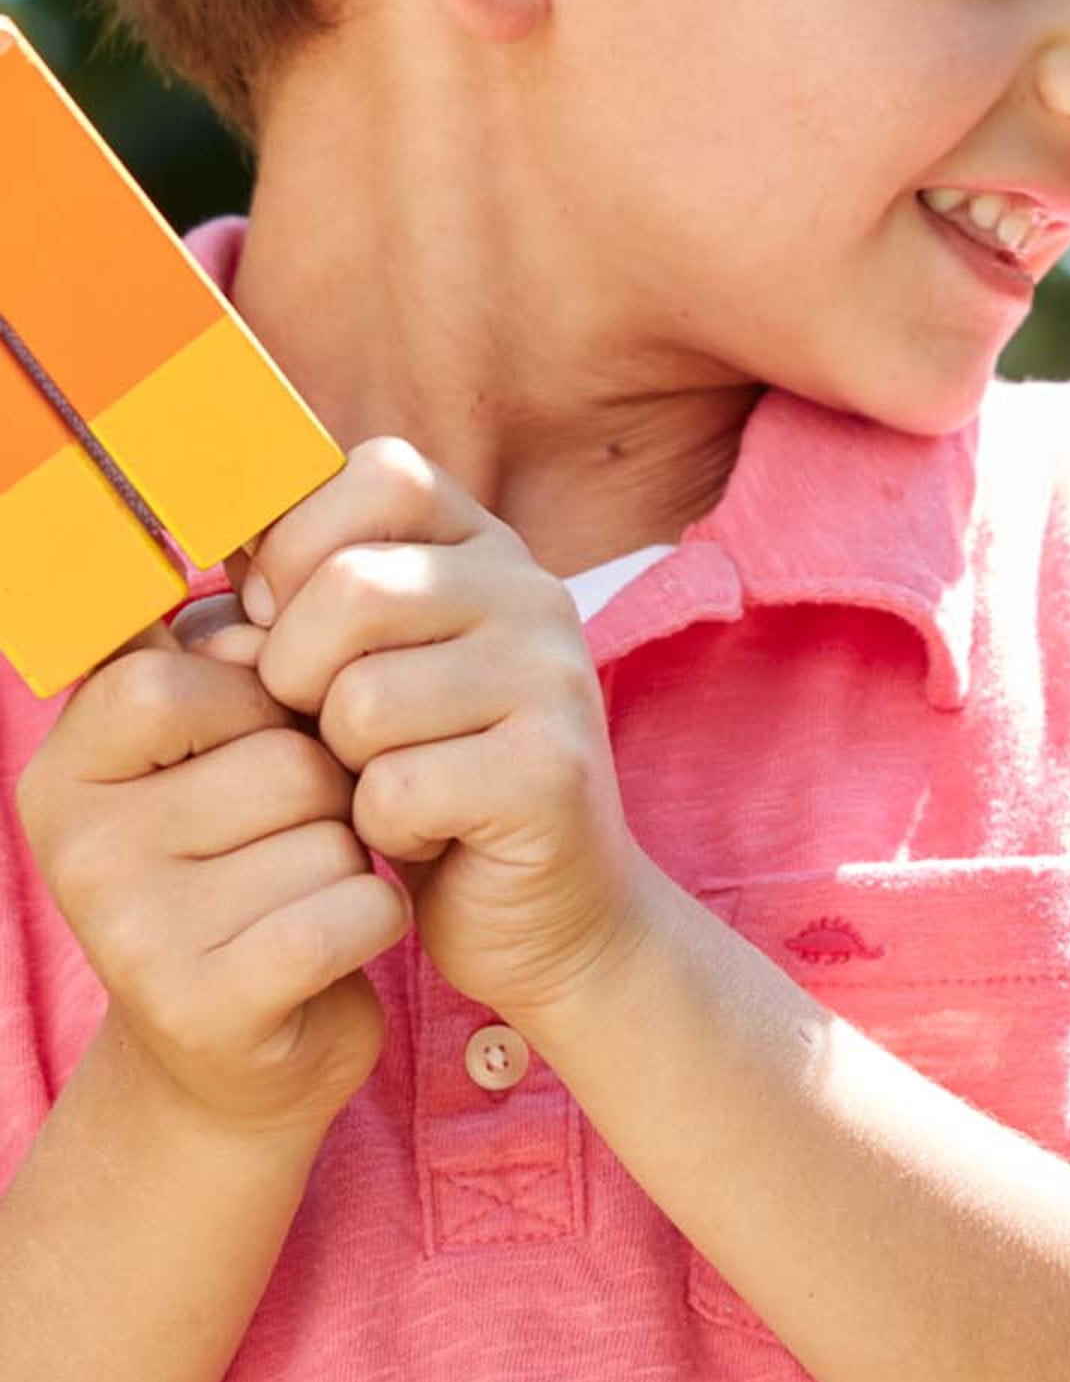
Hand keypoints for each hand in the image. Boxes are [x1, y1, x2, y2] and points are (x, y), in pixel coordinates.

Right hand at [13, 617, 404, 1140]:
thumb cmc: (259, 847)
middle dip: (327, 782)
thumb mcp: (234, 727)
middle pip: (286, 750)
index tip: (269, 736)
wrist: (255, 1035)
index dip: (277, 693)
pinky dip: (375, 919)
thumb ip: (239, 627)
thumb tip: (286, 466)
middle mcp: (73, 837)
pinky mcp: (196, 1004)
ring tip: (304, 886)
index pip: (197, 662)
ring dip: (353, 852)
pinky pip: (352, 909)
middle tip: (294, 831)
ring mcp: (124, 928)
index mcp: (72, 752)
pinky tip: (335, 940)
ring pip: (329, 829)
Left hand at [235, 438, 662, 1020]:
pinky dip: (384, 831)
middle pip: (348, 590)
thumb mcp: (354, 671)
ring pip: (359, 701)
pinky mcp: (550, 772)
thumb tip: (205, 594)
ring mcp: (553, 678)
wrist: (548, 910)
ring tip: (394, 784)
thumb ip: (288, 609)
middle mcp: (534, 592)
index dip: (299, 543)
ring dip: (342, 769)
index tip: (284, 617)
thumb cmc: (423, 777)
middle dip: (297, 680)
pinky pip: (395, 789)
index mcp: (485, 548)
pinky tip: (429, 833)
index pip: (379, 471)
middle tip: (337, 731)